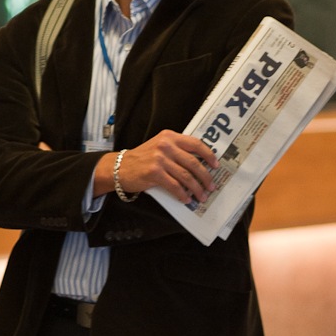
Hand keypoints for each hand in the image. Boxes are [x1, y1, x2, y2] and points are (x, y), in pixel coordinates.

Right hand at [94, 130, 218, 203]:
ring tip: (201, 196)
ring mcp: (159, 159)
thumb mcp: (159, 146)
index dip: (208, 155)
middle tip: (211, 186)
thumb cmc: (142, 159)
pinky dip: (182, 194)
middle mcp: (165, 145)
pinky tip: (186, 199)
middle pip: (193, 162)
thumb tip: (199, 164)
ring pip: (186, 176)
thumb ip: (176, 150)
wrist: (120, 167)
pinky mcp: (154, 173)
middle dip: (205, 177)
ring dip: (196, 188)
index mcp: (169, 136)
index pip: (195, 143)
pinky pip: (174, 186)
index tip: (216, 165)